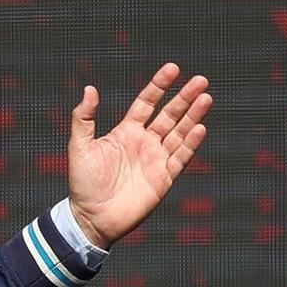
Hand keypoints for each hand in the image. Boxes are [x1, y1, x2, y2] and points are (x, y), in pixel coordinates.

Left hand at [67, 62, 210, 248]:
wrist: (91, 218)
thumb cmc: (82, 184)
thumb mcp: (80, 147)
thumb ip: (83, 118)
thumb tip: (89, 88)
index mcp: (126, 132)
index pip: (147, 103)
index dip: (159, 85)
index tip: (173, 68)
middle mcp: (144, 143)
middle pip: (170, 115)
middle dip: (185, 98)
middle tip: (200, 80)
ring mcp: (156, 159)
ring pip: (180, 133)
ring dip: (193, 116)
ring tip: (206, 99)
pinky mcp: (164, 178)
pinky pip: (181, 158)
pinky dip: (190, 143)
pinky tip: (200, 128)